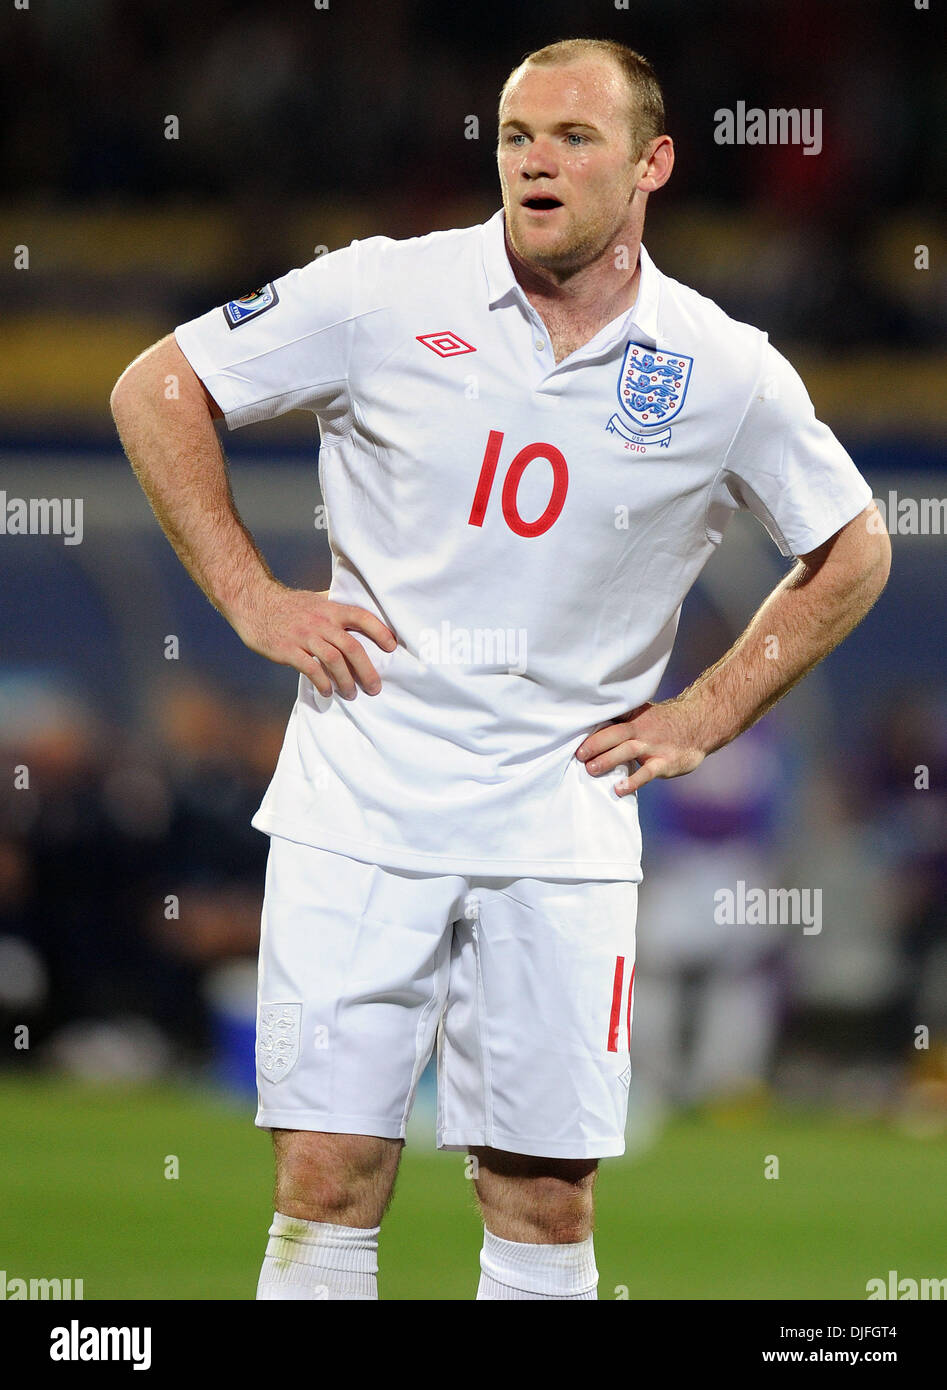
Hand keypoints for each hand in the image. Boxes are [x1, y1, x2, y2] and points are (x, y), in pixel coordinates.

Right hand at [231, 582, 396, 698]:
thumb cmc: (289, 604)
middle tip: (375, 688)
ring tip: (351, 694)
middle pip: (352, 646)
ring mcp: (304, 636)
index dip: (380, 631)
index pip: (362, 616)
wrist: (253, 602)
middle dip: (366, 670)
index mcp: (331, 609)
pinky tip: (327, 692)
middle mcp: (321, 622)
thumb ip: (336, 605)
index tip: (392, 647)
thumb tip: (360, 608)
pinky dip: (322, 683)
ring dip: (345, 681)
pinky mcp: (288, 649)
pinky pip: (310, 669)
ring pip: (333, 660)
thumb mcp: (316, 598)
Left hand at [575, 699, 705, 795]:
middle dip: (595, 744)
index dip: (592, 725)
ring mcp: (654, 746)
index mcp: (634, 717)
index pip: (611, 718)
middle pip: (615, 734)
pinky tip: (619, 788)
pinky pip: (647, 772)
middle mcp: (642, 729)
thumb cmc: (663, 724)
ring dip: (608, 760)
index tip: (573, 731)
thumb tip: (589, 729)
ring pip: (627, 751)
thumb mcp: (643, 714)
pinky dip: (633, 781)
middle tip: (578, 755)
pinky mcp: (665, 762)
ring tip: (590, 770)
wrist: (699, 726)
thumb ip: (620, 720)